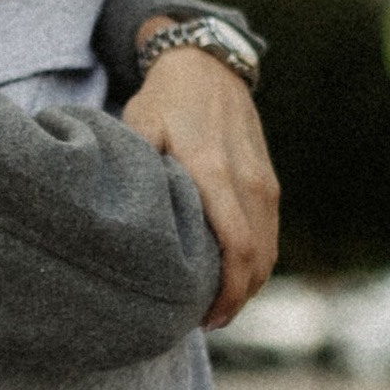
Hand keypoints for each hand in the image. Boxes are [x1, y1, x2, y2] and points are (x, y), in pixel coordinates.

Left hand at [125, 42, 279, 328]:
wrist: (207, 66)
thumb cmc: (164, 101)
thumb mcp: (139, 126)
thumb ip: (135, 169)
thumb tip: (119, 220)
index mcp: (214, 172)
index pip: (237, 248)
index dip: (226, 292)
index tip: (203, 318)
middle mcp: (248, 182)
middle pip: (258, 260)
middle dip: (237, 299)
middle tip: (206, 323)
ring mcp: (264, 183)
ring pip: (269, 251)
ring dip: (249, 286)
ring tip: (218, 309)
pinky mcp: (269, 183)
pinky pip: (270, 234)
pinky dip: (257, 263)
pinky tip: (232, 277)